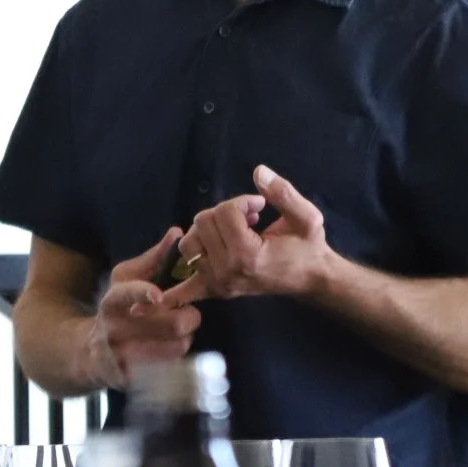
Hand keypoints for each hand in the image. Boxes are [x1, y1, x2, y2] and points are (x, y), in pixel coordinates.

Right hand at [93, 228, 202, 385]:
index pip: (125, 294)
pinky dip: (178, 357)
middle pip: (169, 323)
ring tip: (180, 332)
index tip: (158, 294)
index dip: (142, 293)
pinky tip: (170, 350)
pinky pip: (171, 368)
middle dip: (188, 316)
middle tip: (188, 313)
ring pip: (175, 347)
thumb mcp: (125, 280)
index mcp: (112, 300)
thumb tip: (177, 232)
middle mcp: (114, 329)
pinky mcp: (131, 379)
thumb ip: (152, 258)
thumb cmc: (116, 308)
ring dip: (186, 338)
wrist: (86, 352)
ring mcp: (121, 357)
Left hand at [160, 165, 332, 307]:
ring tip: (232, 234)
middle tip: (248, 218)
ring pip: (189, 242)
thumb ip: (283, 193)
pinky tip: (157, 296)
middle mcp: (228, 270)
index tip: (259, 206)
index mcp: (248, 254)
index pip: (225, 211)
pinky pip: (185, 289)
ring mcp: (218, 282)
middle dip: (224, 212)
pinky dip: (173, 292)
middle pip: (203, 222)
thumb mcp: (306, 216)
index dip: (242, 201)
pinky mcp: (215, 289)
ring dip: (206, 232)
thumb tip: (258, 171)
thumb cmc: (307, 246)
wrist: (310, 278)